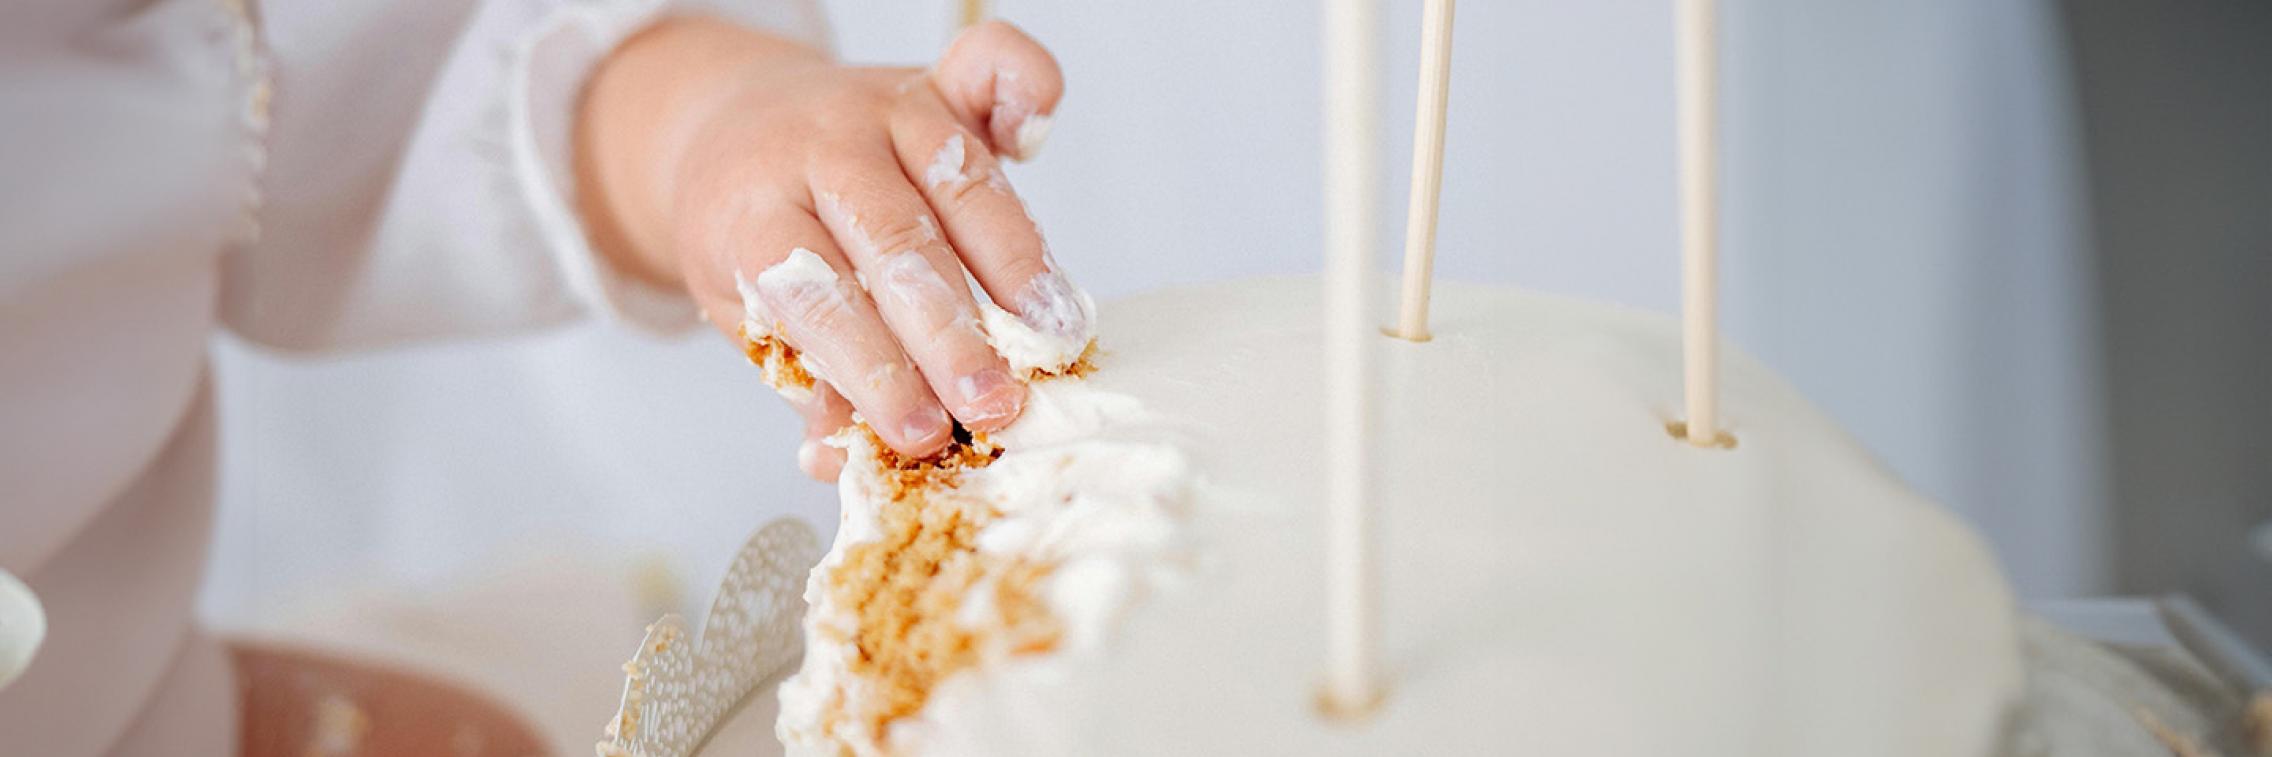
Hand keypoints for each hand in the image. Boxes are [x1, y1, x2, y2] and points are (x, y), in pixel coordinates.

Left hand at [577, 18, 1082, 478]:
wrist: (732, 127)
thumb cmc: (753, 241)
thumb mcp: (746, 316)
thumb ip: (804, 381)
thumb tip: (838, 458)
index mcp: (750, 212)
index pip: (815, 295)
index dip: (872, 370)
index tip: (919, 435)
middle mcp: (819, 148)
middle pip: (894, 240)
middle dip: (951, 333)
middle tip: (994, 404)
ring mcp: (883, 107)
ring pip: (958, 179)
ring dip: (1015, 263)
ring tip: (1055, 337)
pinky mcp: (937, 81)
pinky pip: (990, 66)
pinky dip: (1028, 88)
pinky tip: (1040, 141)